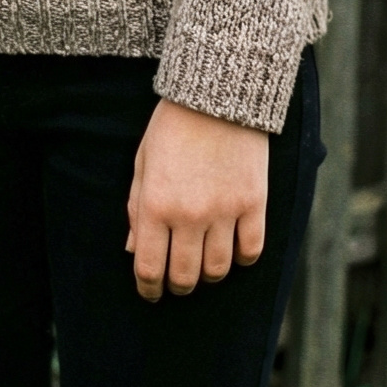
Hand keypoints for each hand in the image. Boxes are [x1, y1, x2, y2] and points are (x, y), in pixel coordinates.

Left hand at [126, 97, 267, 300]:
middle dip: (177, 286)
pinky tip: (232, 249)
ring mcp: (224, 212)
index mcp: (155, 204)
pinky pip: (250, 252)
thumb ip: (136, 207)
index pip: (148, 268)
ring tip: (203, 265)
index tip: (150, 293)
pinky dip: (241, 258)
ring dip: (208, 275)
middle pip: (184, 276)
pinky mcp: (254, 204)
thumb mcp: (143, 161)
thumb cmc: (172, 126)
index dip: (148, 289)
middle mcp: (188, 214)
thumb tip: (133, 250)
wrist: (217, 93)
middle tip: (177, 281)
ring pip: (218, 270)